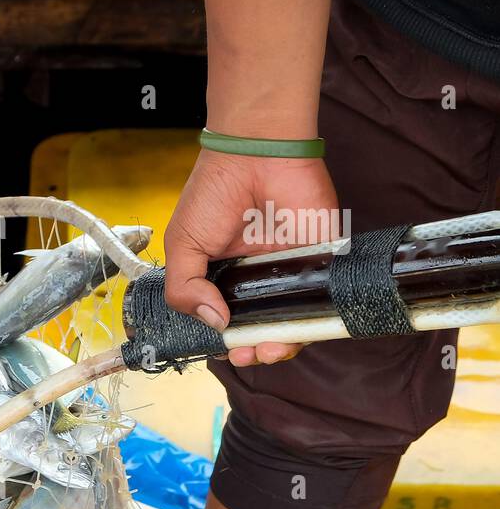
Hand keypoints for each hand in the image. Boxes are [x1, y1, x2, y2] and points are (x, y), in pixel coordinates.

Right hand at [164, 149, 338, 366]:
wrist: (257, 154)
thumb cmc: (214, 194)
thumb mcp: (182, 244)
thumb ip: (185, 288)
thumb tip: (214, 322)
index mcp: (222, 277)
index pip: (225, 320)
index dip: (224, 340)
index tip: (222, 349)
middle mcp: (257, 279)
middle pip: (260, 328)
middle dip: (253, 350)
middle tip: (246, 355)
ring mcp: (291, 272)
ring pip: (292, 321)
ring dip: (280, 345)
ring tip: (267, 349)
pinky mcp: (323, 261)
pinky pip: (325, 300)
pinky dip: (313, 323)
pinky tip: (293, 332)